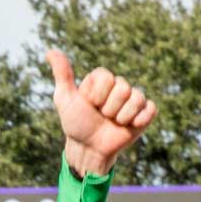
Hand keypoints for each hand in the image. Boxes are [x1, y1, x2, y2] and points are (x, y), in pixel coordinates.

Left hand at [47, 49, 156, 176]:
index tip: (90, 105)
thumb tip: (50, 52)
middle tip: (101, 117)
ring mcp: (133, 99)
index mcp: (102, 78)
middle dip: (109, 108)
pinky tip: (128, 126)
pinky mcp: (144, 113)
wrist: (88, 150)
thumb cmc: (76, 124)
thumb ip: (62, 75)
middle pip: (123, 88)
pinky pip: (150, 109)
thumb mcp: (65, 100)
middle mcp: (119, 85)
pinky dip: (138, 120)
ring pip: (136, 98)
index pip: (107, 78)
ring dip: (121, 117)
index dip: (97, 96)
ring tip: (113, 122)